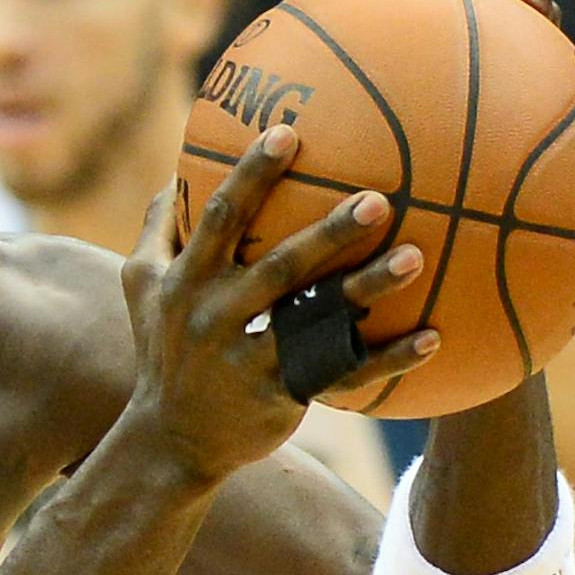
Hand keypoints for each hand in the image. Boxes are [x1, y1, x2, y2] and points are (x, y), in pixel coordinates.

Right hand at [120, 128, 437, 483]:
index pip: (220, 220)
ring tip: (415, 258)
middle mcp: (216, 317)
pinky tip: (433, 338)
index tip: (288, 133)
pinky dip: (387, 360)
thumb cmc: (161, 351)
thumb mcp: (141, 291)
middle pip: (278, 268)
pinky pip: (341, 376)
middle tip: (377, 198)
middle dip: (326, 233)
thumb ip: (156, 230)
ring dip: (366, 290)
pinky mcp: (279, 397)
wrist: (169, 440)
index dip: (251, 176)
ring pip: (314, 321)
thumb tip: (174, 172)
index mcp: (187, 282)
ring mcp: (248, 361)